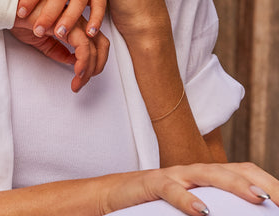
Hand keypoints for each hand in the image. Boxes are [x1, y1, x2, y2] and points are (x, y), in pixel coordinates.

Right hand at [11, 4, 108, 92]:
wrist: (8, 6)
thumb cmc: (20, 17)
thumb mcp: (40, 39)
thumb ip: (56, 49)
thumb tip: (71, 60)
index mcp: (71, 21)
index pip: (94, 41)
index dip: (94, 61)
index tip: (83, 75)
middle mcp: (76, 19)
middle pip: (101, 45)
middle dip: (96, 67)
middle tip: (83, 82)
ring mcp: (74, 21)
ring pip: (94, 48)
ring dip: (88, 69)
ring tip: (78, 81)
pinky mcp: (67, 24)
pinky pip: (83, 46)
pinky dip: (83, 62)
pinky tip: (76, 71)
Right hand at [102, 161, 278, 214]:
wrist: (115, 195)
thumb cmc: (156, 204)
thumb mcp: (191, 206)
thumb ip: (214, 208)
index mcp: (205, 178)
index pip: (242, 172)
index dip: (268, 182)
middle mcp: (193, 173)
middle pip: (231, 168)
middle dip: (260, 182)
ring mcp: (173, 176)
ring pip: (206, 174)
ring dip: (234, 185)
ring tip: (257, 199)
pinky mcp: (151, 183)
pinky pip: (170, 189)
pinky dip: (186, 199)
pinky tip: (201, 212)